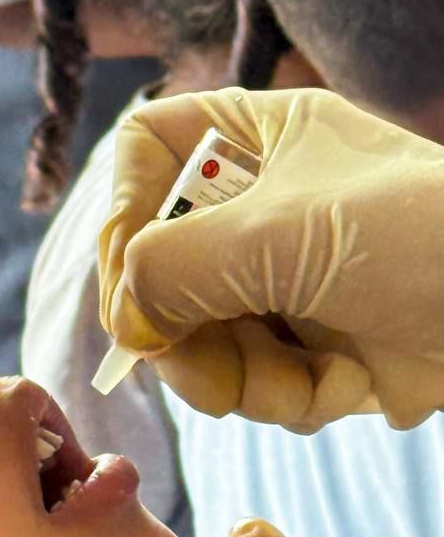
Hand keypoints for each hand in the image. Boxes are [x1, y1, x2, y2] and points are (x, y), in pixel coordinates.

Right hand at [97, 87, 443, 429]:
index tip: (132, 275)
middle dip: (178, 326)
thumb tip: (123, 320)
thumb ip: (170, 267)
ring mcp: (284, 276)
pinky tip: (337, 389)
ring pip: (198, 334)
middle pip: (158, 264)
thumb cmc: (417, 239)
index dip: (123, 213)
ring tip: (291, 382)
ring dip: (234, 376)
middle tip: (193, 367)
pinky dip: (284, 396)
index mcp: (256, 139)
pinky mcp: (313, 342)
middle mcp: (260, 204)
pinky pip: (250, 377)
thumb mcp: (278, 234)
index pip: (146, 154)